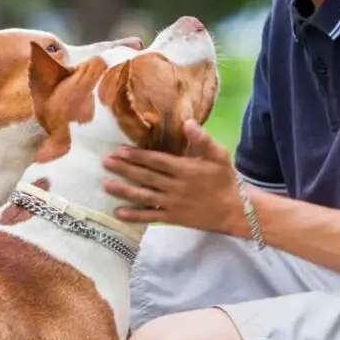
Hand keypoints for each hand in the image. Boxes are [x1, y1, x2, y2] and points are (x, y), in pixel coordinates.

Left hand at [102, 119, 249, 236]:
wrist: (234, 210)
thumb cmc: (225, 179)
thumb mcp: (219, 155)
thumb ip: (202, 139)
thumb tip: (188, 122)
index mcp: (185, 169)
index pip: (156, 161)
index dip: (137, 156)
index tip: (119, 150)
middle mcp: (175, 186)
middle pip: (145, 177)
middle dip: (124, 169)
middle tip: (105, 162)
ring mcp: (172, 203)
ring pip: (144, 196)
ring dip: (123, 190)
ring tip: (105, 184)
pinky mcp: (173, 217)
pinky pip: (151, 217)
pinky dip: (134, 215)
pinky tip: (118, 212)